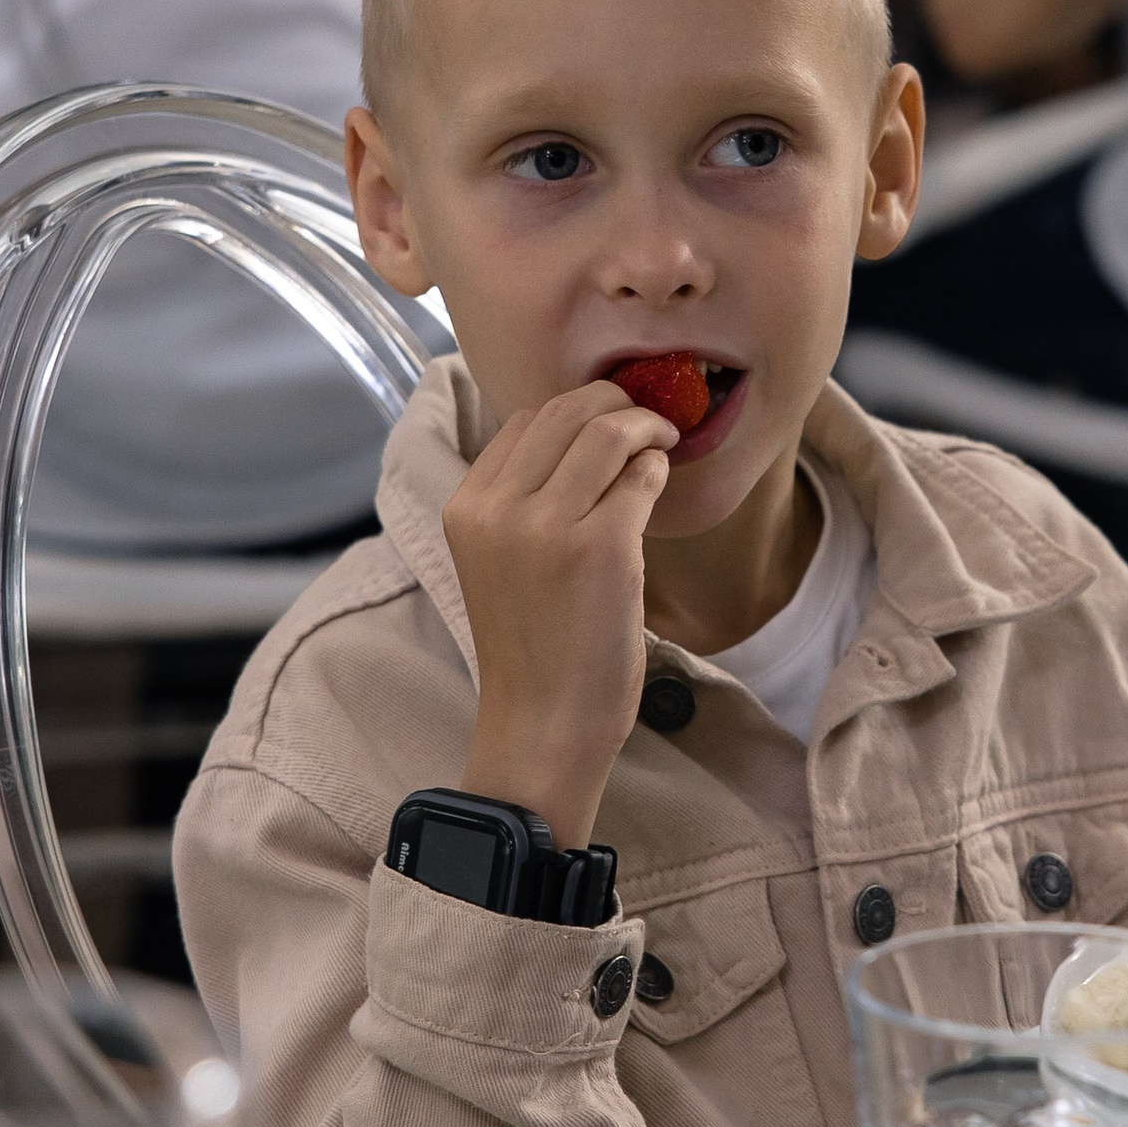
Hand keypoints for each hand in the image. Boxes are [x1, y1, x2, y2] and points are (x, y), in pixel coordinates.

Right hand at [446, 382, 678, 847]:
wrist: (543, 725)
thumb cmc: (531, 649)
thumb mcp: (499, 562)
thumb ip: (521, 502)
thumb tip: (582, 435)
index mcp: (466, 508)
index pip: (521, 420)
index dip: (572, 409)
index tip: (604, 420)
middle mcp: (498, 509)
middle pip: (564, 411)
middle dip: (614, 401)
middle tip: (647, 418)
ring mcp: (549, 526)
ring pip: (606, 431)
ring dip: (644, 426)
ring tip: (661, 442)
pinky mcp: (603, 547)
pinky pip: (640, 477)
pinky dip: (657, 468)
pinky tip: (659, 482)